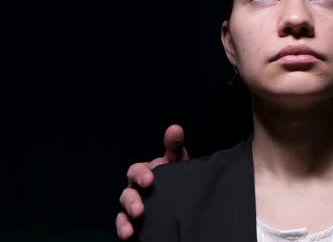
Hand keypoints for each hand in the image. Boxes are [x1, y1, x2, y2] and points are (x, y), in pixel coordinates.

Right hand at [115, 124, 189, 239]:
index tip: (150, 180)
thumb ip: (175, 147)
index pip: (139, 170)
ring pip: (124, 206)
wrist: (182, 201)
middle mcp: (136, 188)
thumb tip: (175, 128)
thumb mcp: (178, 162)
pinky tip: (129, 233)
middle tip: (142, 204)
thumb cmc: (177, 177)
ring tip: (137, 216)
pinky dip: (124, 228)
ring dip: (128, 211)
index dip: (142, 174)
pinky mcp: (133, 221)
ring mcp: (133, 205)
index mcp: (146, 173)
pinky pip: (123, 223)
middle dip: (134, 195)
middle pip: (129, 190)